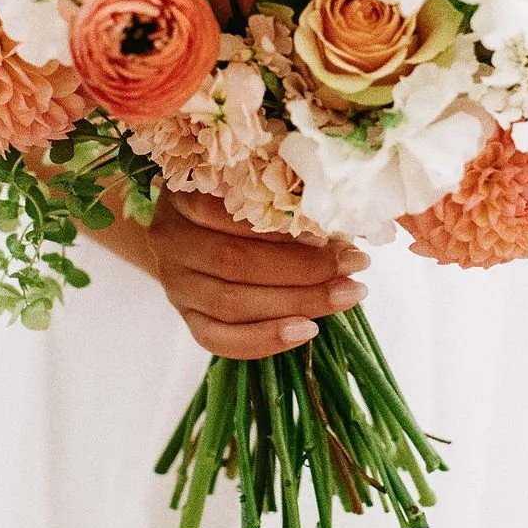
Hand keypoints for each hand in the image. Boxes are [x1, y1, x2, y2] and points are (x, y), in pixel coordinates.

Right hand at [146, 188, 369, 358]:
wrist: (185, 235)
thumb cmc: (229, 204)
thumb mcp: (245, 188)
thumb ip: (280, 205)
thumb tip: (339, 232)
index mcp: (183, 197)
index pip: (234, 215)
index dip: (288, 228)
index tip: (339, 234)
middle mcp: (172, 242)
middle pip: (236, 262)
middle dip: (304, 269)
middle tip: (355, 266)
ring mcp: (175, 284)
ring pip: (232, 303)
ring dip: (297, 302)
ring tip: (346, 295)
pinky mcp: (185, 317)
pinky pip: (219, 339)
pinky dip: (265, 339)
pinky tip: (307, 330)